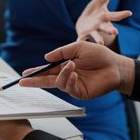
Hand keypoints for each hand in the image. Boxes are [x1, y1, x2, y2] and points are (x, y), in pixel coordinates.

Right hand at [19, 41, 134, 98]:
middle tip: (24, 82)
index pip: (47, 70)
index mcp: (65, 65)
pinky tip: (74, 72)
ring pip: (58, 82)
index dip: (36, 72)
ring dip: (62, 73)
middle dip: (35, 81)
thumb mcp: (78, 47)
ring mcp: (73, 85)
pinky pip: (68, 87)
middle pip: (46, 80)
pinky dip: (68, 79)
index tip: (25, 74)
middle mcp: (67, 76)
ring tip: (72, 65)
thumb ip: (61, 52)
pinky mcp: (80, 92)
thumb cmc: (100, 55)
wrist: (116, 65)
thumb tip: (46, 58)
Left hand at [76, 0, 131, 46]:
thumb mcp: (100, 2)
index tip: (129, 13)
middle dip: (110, 30)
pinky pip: (82, 39)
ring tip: (101, 43)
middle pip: (106, 28)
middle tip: (115, 32)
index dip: (122, 14)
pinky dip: (80, 41)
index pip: (115, 15)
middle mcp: (100, 25)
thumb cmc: (95, 11)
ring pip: (96, 36)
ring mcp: (92, 31)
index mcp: (105, 17)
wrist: (84, 24)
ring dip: (98, 39)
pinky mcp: (83, 34)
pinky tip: (78, 42)